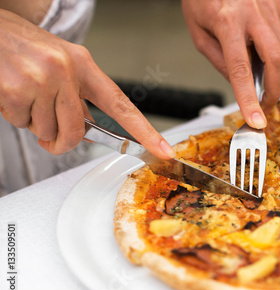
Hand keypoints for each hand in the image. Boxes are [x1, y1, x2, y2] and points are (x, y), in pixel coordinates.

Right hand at [0, 9, 174, 157]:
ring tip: (26, 97)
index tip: (162, 150)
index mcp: (84, 64)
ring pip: (47, 131)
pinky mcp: (14, 90)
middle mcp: (66, 70)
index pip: (121, 104)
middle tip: (50, 137)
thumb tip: (90, 134)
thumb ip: (79, 98)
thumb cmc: (24, 47)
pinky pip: (22, 124)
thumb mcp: (61, 64)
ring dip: (35, 124)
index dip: (145, 131)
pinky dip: (15, 116)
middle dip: (63, 141)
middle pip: (78, 131)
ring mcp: (41, 79)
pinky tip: (11, 93)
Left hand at [182, 0, 279, 128]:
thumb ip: (218, 59)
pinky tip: (259, 49)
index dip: (249, 99)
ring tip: (257, 70)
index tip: (256, 120)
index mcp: (226, 22)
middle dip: (274, 89)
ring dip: (275, 70)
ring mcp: (269, 7)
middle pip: (276, 61)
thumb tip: (237, 82)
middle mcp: (252, 14)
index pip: (240, 70)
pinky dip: (275, 51)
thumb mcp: (198, 31)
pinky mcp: (277, 4)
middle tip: (265, 104)